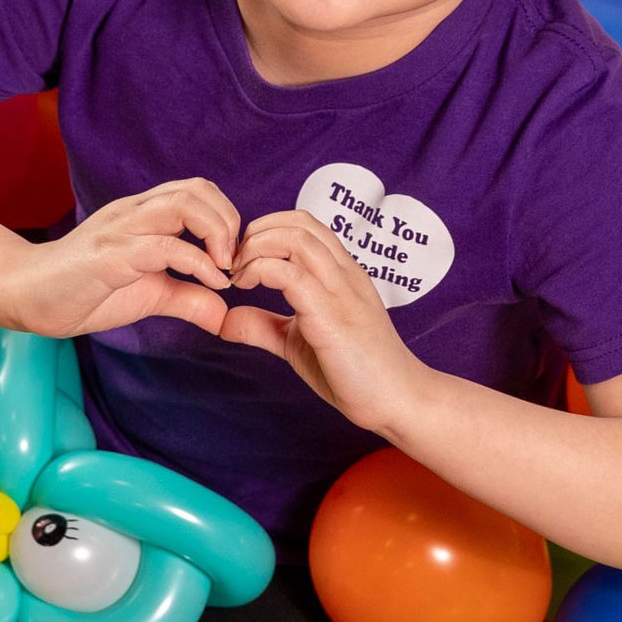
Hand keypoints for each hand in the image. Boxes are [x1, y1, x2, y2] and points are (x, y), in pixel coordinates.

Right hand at [12, 178, 239, 338]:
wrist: (28, 297)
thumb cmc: (85, 291)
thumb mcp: (150, 295)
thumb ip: (187, 298)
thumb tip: (224, 313)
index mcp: (144, 213)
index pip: (199, 190)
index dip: (228, 218)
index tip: (233, 259)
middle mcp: (135, 212)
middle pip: (198, 189)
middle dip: (230, 222)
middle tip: (233, 262)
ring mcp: (122, 230)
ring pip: (183, 204)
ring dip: (217, 233)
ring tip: (223, 268)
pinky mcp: (111, 255)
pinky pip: (164, 246)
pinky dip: (198, 263)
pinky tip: (210, 284)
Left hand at [220, 209, 428, 434]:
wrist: (396, 400)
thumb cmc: (355, 372)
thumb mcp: (297, 341)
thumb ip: (264, 325)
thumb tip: (224, 319)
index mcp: (340, 272)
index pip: (303, 223)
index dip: (264, 231)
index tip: (242, 262)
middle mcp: (343, 272)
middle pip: (297, 221)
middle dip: (255, 234)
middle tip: (234, 267)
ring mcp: (340, 291)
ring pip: (296, 238)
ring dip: (256, 248)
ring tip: (240, 277)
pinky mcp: (332, 316)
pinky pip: (291, 275)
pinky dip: (260, 272)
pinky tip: (247, 291)